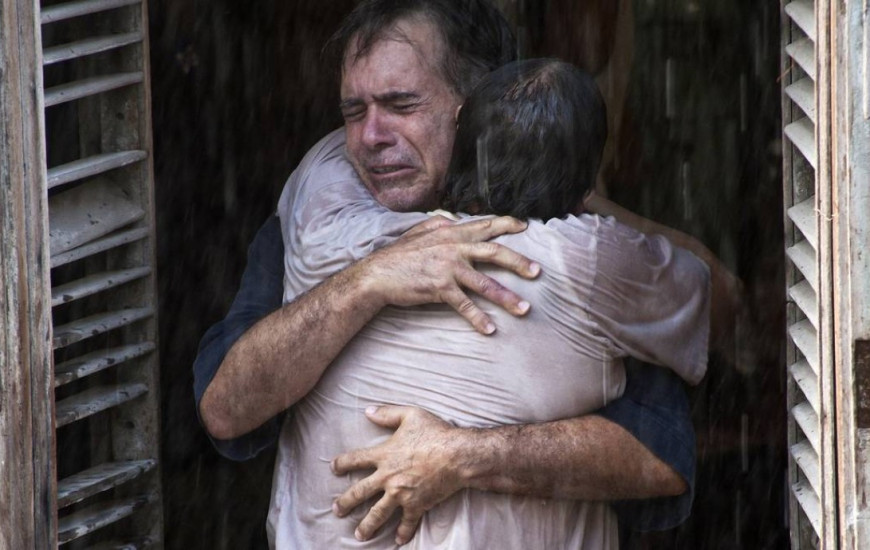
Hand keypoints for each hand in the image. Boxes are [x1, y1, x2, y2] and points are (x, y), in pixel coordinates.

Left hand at [331, 405, 466, 544]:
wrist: (457, 455)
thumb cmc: (436, 433)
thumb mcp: (410, 415)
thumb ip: (387, 413)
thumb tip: (368, 411)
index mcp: (384, 455)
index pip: (356, 459)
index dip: (342, 463)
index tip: (334, 468)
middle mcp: (388, 477)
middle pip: (360, 492)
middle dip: (346, 502)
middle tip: (337, 510)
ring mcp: (401, 494)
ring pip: (378, 513)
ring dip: (367, 525)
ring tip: (358, 535)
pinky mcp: (417, 505)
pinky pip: (407, 522)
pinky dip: (403, 532)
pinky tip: (398, 540)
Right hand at [357, 216, 540, 334]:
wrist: (377, 274)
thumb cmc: (399, 254)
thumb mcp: (420, 231)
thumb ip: (440, 224)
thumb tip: (454, 220)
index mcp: (451, 232)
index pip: (486, 226)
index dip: (507, 225)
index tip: (525, 227)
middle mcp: (454, 248)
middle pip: (495, 253)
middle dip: (519, 263)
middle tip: (537, 273)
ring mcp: (448, 268)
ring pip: (485, 283)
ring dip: (507, 298)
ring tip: (524, 309)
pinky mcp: (439, 288)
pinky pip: (464, 305)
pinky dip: (478, 318)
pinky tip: (490, 329)